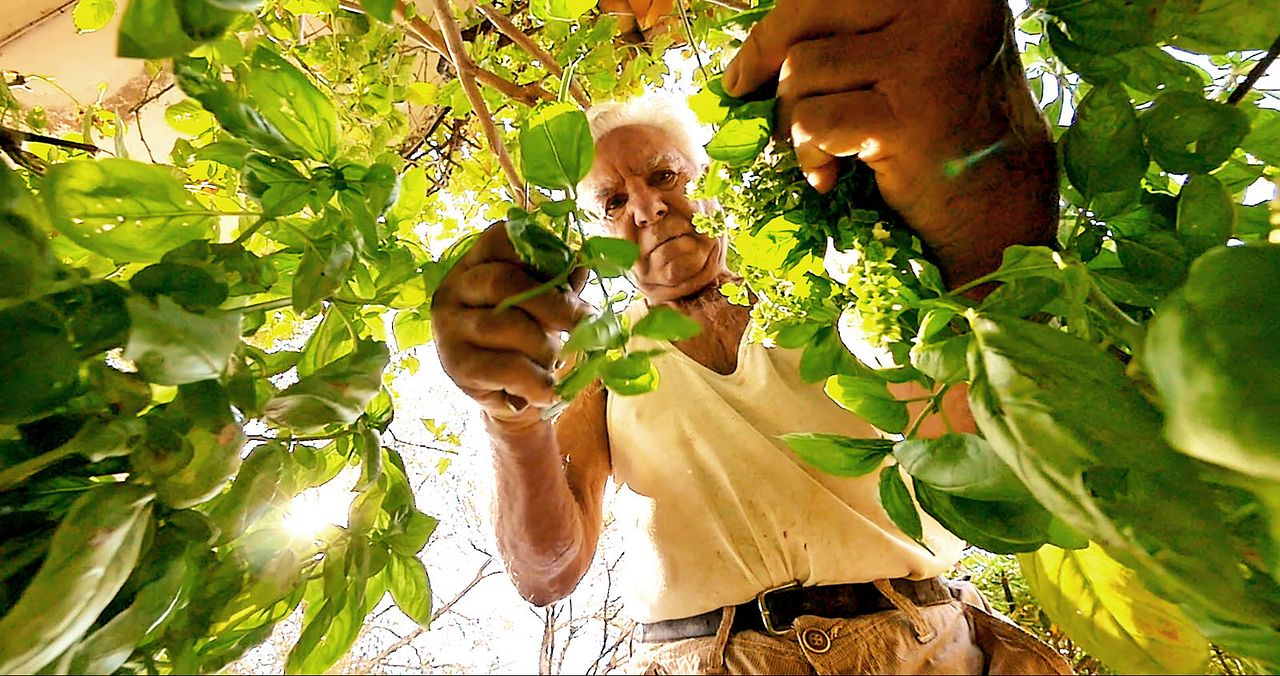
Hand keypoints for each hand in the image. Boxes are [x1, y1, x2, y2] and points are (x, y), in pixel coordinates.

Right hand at [431, 222, 590, 421]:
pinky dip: (537, 380)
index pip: (500, 238)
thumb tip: (580, 265)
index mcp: (475, 262)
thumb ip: (558, 283)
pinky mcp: (457, 366)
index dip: (539, 251)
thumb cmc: (525, 336)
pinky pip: (506, 368)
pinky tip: (547, 388)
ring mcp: (450, 327)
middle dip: (554, 303)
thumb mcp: (540, 304)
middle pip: (504, 282)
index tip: (568, 276)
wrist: (504, 391)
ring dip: (545, 347)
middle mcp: (454, 289)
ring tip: (555, 360)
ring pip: (507, 326)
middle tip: (585, 321)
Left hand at [724, 0, 1056, 283]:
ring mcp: (928, 59)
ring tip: (823, 152)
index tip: (750, 64)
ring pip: (802, 68)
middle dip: (766, 60)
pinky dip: (809, 154)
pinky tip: (831, 177)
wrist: (999, 206)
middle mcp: (943, 7)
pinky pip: (813, 122)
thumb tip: (757, 46)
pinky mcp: (908, 118)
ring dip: (793, 120)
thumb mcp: (904, 57)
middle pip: (807, 9)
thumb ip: (852, 34)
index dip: (780, 24)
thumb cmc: (944, 131)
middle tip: (747, 95)